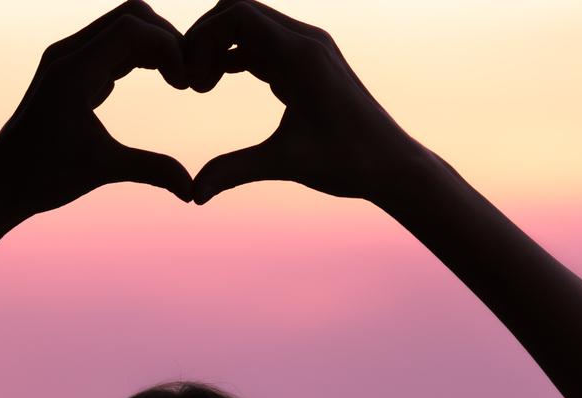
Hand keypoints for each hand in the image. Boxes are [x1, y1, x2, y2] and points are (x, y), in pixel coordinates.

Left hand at [0, 1, 195, 216]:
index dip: (168, 47)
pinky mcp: (72, 71)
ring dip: (156, 46)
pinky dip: (141, 56)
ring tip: (180, 79)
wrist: (1, 183)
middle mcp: (68, 55)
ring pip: (123, 27)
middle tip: (188, 76)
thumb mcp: (101, 170)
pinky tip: (162, 80)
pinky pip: (113, 46)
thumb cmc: (42, 176)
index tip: (185, 84)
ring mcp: (68, 59)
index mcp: (72, 71)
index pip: (131, 28)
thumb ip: (151, 170)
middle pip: (130, 16)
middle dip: (166, 39)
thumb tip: (192, 191)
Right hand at [183, 0, 434, 204]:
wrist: (393, 166)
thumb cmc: (349, 162)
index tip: (190, 80)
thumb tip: (194, 195)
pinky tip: (215, 85)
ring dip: (218, 48)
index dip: (203, 38)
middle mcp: (306, 41)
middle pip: (239, 11)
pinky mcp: (307, 65)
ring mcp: (308, 50)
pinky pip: (262, 46)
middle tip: (189, 81)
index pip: (238, 14)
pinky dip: (234, 58)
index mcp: (302, 54)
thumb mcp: (287, 164)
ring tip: (199, 87)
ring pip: (250, 27)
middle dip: (206, 39)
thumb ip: (235, 171)